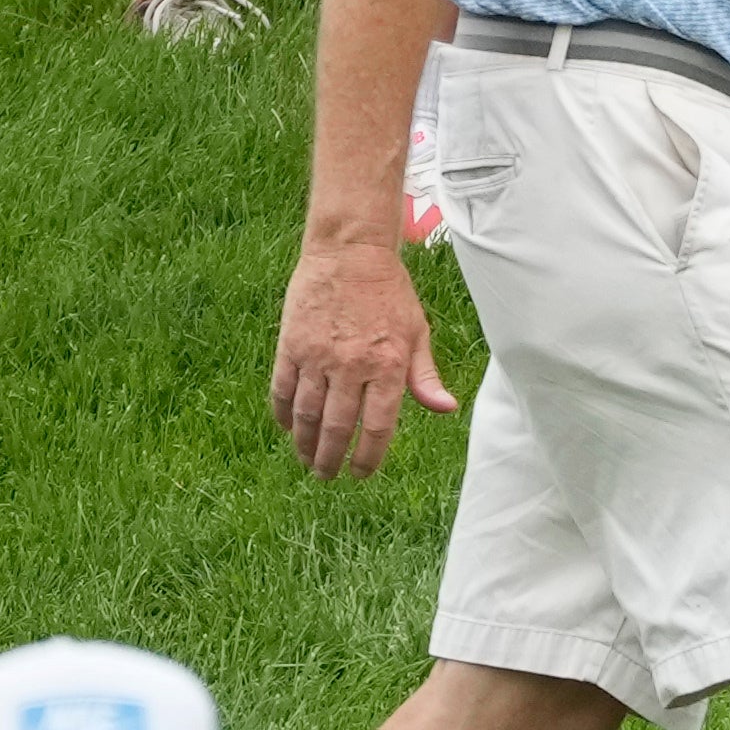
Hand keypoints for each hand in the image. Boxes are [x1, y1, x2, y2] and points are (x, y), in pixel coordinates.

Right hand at [273, 229, 452, 479]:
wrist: (350, 252)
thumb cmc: (390, 293)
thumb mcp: (417, 331)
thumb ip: (426, 376)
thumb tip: (446, 408)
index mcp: (388, 365)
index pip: (377, 426)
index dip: (368, 457)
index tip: (361, 474)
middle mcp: (352, 366)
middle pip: (336, 428)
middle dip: (330, 459)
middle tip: (327, 476)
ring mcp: (317, 357)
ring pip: (306, 415)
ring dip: (304, 444)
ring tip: (307, 461)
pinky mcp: (291, 346)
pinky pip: (282, 390)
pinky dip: (283, 415)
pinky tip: (287, 429)